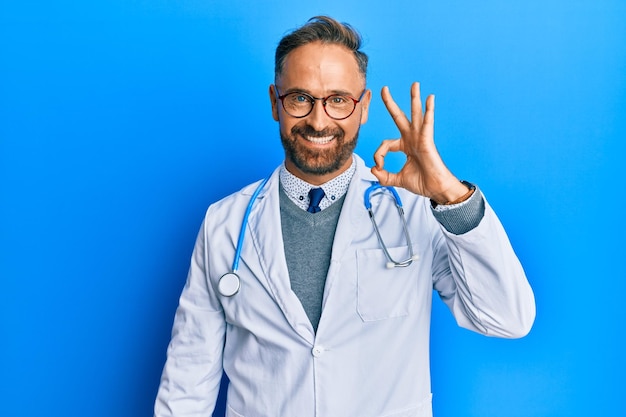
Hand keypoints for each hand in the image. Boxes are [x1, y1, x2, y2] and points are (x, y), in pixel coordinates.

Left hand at [371, 82, 468, 204]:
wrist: (436, 189)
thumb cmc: (422, 182)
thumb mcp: (397, 179)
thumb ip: (384, 176)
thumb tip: (373, 169)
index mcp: (404, 146)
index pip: (385, 144)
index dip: (378, 155)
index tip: (379, 167)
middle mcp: (411, 139)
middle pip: (399, 117)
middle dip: (391, 103)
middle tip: (384, 89)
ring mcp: (420, 138)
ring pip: (416, 114)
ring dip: (414, 99)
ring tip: (415, 84)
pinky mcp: (427, 141)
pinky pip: (427, 123)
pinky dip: (429, 111)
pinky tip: (430, 98)